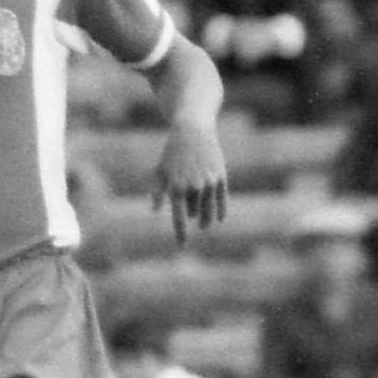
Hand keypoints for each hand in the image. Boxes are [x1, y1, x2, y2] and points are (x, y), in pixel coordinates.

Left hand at [153, 113, 228, 243]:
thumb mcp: (160, 172)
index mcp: (176, 188)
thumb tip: (155, 210)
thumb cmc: (171, 154)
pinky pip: (221, 200)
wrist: (192, 131)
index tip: (182, 245)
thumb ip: (158, 192)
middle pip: (194, 212)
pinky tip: (219, 219)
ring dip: (206, 218)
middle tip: (191, 217)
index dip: (181, 233)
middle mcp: (193, 187)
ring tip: (204, 225)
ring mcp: (208, 182)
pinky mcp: (220, 177)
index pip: (179, 218)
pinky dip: (220, 211)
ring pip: (208, 208)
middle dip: (193, 215)